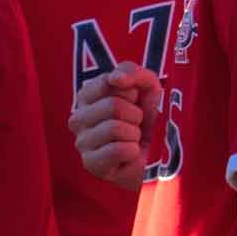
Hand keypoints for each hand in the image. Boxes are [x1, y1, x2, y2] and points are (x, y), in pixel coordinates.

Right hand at [70, 62, 165, 190]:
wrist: (159, 153)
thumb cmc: (148, 119)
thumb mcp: (146, 86)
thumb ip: (131, 72)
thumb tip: (115, 78)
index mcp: (86, 97)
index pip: (107, 83)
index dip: (130, 92)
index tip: (133, 101)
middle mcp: (78, 118)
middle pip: (112, 106)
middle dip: (134, 115)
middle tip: (135, 124)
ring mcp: (82, 143)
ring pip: (114, 128)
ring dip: (134, 134)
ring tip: (132, 139)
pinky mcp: (90, 164)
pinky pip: (117, 150)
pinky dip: (132, 151)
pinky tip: (130, 154)